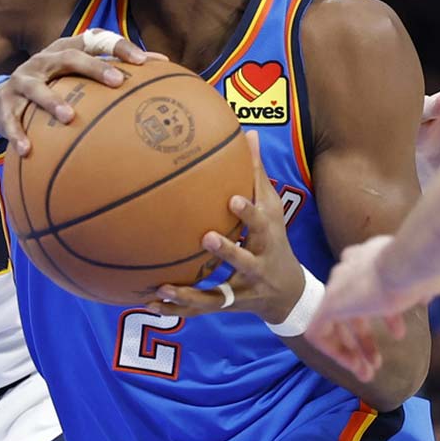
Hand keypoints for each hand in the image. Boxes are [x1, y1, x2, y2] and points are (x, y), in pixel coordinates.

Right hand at [0, 31, 159, 154]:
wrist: (0, 100)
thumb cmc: (53, 86)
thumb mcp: (75, 77)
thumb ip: (110, 75)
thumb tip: (163, 72)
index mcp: (64, 50)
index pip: (95, 40)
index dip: (119, 47)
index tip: (143, 61)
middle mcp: (43, 61)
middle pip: (69, 58)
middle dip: (93, 67)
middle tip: (116, 82)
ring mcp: (22, 81)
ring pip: (37, 89)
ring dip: (53, 102)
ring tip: (69, 117)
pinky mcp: (4, 105)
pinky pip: (11, 121)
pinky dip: (17, 135)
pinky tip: (27, 151)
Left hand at [146, 132, 304, 324]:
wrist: (288, 293)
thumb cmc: (274, 239)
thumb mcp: (272, 208)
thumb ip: (257, 173)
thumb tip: (250, 132)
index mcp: (267, 237)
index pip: (261, 223)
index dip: (249, 212)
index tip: (233, 200)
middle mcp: (257, 264)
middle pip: (244, 260)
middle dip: (227, 251)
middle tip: (205, 237)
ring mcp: (243, 289)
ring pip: (217, 295)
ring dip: (190, 293)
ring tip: (164, 286)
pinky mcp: (228, 306)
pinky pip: (200, 308)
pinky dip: (177, 307)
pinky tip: (151, 303)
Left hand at [306, 236, 439, 380]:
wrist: (409, 262)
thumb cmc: (426, 269)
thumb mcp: (431, 278)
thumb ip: (424, 287)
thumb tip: (425, 296)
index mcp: (371, 257)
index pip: (371, 286)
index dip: (386, 314)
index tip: (399, 334)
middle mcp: (351, 268)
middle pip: (352, 307)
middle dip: (365, 338)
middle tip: (379, 361)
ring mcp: (338, 286)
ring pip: (337, 323)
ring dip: (352, 349)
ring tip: (368, 372)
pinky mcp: (328, 303)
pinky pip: (320, 333)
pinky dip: (336, 352)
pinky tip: (355, 366)